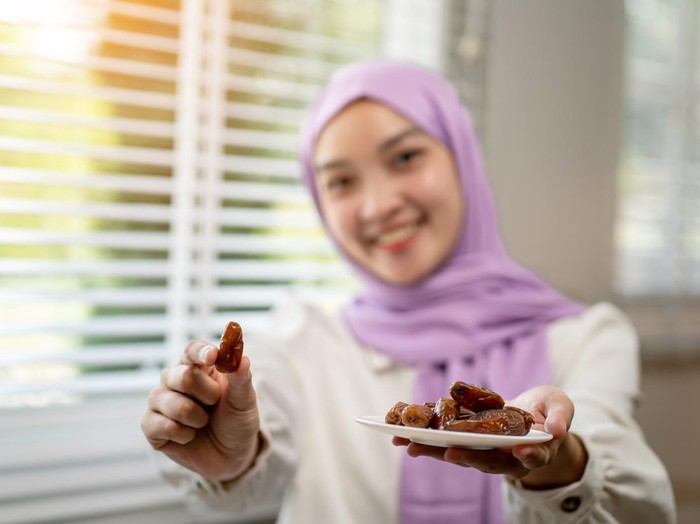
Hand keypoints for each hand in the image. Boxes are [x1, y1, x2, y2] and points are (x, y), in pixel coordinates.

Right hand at [140, 339, 260, 480]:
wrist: (231, 456)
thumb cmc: (236, 421)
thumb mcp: (244, 401)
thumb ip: (241, 379)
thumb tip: (242, 358)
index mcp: (199, 366)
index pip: (192, 350)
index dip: (201, 352)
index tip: (213, 357)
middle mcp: (175, 379)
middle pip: (182, 375)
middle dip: (207, 393)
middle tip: (215, 403)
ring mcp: (161, 401)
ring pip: (171, 402)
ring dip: (196, 417)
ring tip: (203, 422)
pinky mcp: (151, 425)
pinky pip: (159, 425)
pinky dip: (182, 434)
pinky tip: (189, 436)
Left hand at [392, 385, 586, 488]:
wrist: (535, 416)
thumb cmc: (550, 411)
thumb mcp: (562, 407)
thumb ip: (561, 417)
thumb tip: (556, 430)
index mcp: (532, 452)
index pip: (529, 457)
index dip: (526, 456)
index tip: (520, 452)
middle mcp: (504, 458)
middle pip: (485, 460)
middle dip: (466, 455)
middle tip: (449, 452)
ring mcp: (482, 450)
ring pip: (457, 453)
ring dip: (433, 450)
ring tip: (409, 444)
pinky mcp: (465, 440)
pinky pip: (444, 441)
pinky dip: (424, 438)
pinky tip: (402, 434)